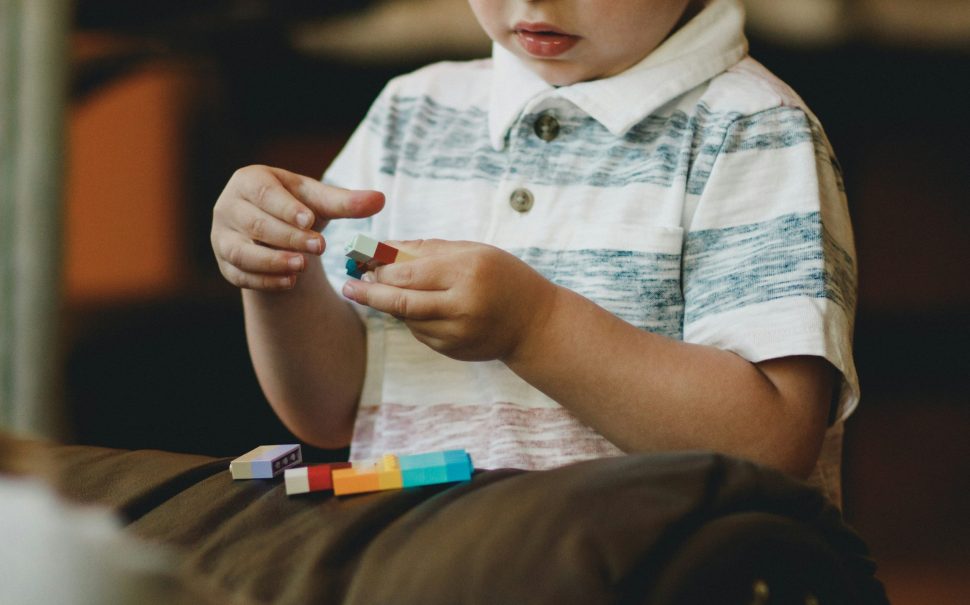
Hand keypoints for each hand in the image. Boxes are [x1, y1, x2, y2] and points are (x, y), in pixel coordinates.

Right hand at [211, 165, 383, 290]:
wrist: (275, 231)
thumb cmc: (297, 208)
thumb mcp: (320, 202)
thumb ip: (346, 202)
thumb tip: (380, 199)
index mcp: (249, 181)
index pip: (264, 193)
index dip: (286, 207)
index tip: (310, 219)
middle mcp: (228, 207)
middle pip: (255, 223)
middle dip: (287, 236)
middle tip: (318, 247)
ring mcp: (221, 237)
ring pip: (241, 252)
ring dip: (271, 261)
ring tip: (301, 267)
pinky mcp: (225, 264)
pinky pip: (240, 275)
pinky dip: (264, 281)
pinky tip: (289, 283)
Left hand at [341, 240, 558, 361]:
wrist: (535, 324)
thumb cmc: (503, 277)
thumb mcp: (472, 252)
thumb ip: (427, 248)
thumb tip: (383, 247)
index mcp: (467, 272)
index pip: (409, 272)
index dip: (380, 268)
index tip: (360, 262)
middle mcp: (462, 305)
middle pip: (400, 302)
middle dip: (369, 293)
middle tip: (350, 285)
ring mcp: (457, 333)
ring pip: (406, 319)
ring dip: (390, 305)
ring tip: (380, 290)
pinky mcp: (453, 350)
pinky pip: (419, 332)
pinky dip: (411, 318)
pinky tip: (417, 306)